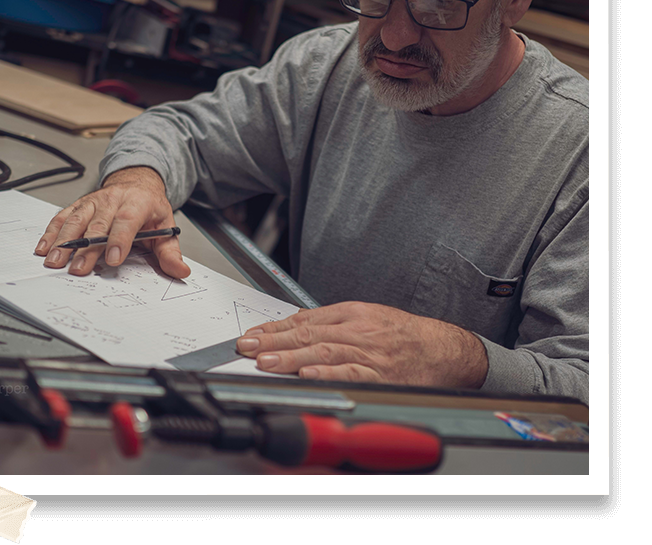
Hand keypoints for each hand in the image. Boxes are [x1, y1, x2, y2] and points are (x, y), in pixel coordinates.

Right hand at [34, 166, 190, 278]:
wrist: (137, 182)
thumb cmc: (149, 208)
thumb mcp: (166, 227)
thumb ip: (171, 252)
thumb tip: (180, 271)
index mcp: (138, 202)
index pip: (127, 220)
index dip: (120, 239)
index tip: (113, 259)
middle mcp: (113, 199)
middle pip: (98, 225)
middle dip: (87, 248)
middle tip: (79, 269)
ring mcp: (94, 201)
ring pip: (77, 220)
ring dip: (64, 241)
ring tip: (55, 260)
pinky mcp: (79, 205)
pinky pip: (63, 217)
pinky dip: (51, 232)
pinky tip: (44, 247)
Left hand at [236, 301, 487, 387]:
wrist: (443, 349)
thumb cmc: (404, 335)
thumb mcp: (367, 317)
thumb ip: (331, 321)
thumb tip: (295, 325)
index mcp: (353, 314)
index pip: (306, 320)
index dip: (275, 328)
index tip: (251, 335)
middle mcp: (359, 331)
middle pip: (310, 334)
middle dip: (274, 341)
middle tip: (247, 347)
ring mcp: (370, 354)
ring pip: (325, 352)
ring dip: (292, 357)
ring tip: (266, 362)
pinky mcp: (381, 376)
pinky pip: (352, 374)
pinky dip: (329, 374)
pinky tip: (308, 375)